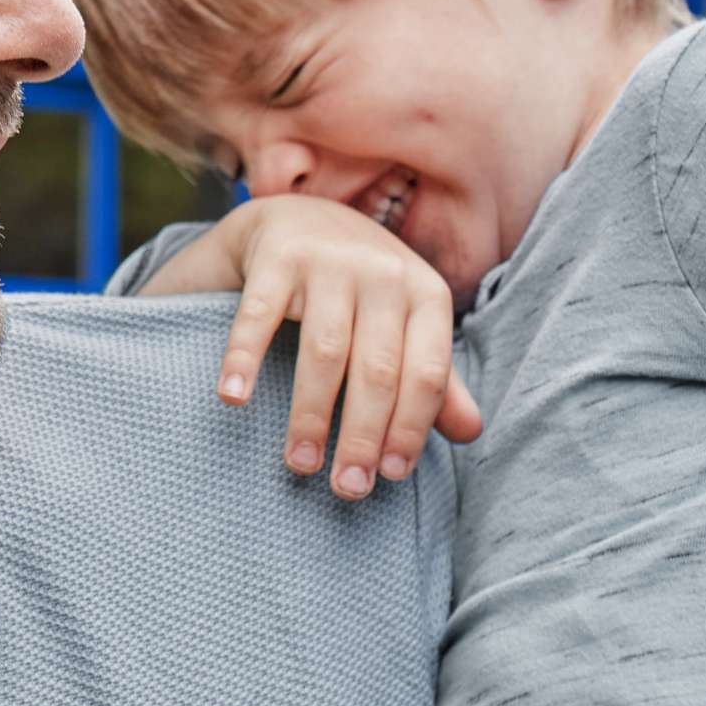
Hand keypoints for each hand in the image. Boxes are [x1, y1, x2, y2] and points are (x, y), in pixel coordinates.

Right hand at [212, 194, 482, 497]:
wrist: (303, 217)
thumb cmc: (364, 291)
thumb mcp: (408, 326)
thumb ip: (436, 380)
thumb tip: (472, 433)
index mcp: (426, 294)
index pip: (427, 373)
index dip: (410, 429)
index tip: (389, 478)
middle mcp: (384, 272)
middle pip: (378, 369)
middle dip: (363, 435)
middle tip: (347, 488)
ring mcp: (329, 260)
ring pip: (324, 351)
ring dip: (311, 414)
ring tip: (300, 463)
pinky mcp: (277, 255)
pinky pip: (259, 315)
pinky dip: (243, 358)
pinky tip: (233, 400)